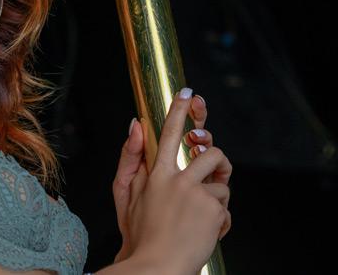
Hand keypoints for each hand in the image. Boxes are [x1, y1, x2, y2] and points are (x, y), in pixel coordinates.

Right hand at [112, 91, 227, 261]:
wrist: (156, 266)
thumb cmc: (139, 231)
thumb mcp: (123, 192)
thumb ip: (130, 156)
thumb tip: (135, 124)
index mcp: (155, 173)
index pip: (168, 133)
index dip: (178, 111)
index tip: (186, 93)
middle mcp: (178, 180)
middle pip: (209, 151)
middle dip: (215, 157)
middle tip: (210, 169)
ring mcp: (197, 195)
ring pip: (222, 179)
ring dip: (217, 193)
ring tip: (202, 211)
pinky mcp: (214, 211)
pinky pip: (225, 205)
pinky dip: (219, 219)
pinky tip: (203, 230)